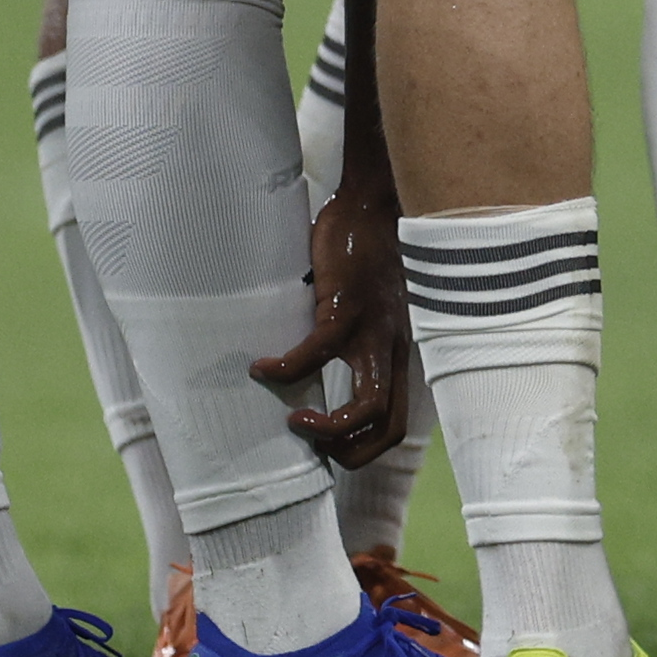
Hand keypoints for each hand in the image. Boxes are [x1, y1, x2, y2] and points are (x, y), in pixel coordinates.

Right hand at [261, 183, 411, 465]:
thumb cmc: (358, 256)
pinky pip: (317, 354)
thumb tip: (301, 367)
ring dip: (327, 426)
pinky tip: (261, 367)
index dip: (363, 448)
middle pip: (389, 427)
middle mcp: (392, 349)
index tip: (325, 445)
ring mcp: (374, 331)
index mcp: (394, 353)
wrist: (368, 204)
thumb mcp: (359, 310)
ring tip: (293, 420)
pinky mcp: (348, 308)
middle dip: (350, 452)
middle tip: (311, 444)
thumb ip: (344, 341)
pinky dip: (287, 369)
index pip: (395, 422)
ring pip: (368, 405)